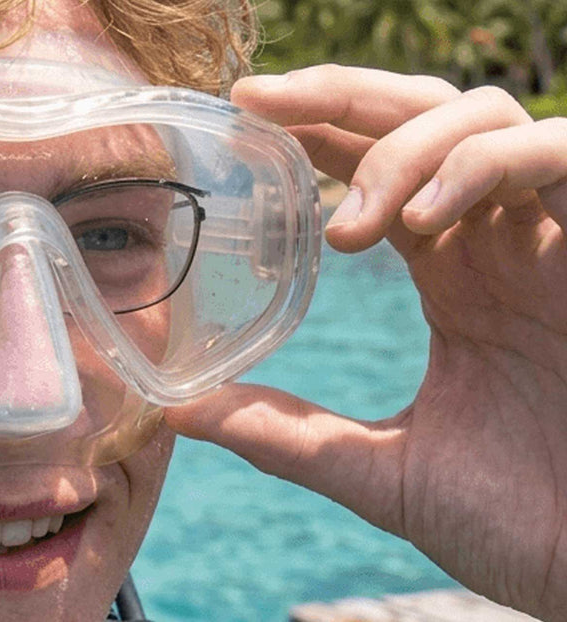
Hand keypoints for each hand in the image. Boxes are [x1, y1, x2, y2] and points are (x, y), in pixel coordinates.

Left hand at [165, 64, 566, 620]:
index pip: (377, 165)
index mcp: (453, 275)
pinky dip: (485, 164)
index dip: (314, 131)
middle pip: (419, 114)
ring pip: (484, 116)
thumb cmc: (527, 524)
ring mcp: (554, 241)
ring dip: (402, 149)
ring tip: (348, 230)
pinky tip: (424, 221)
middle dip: (336, 95)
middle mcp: (500, 242)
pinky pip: (560, 153)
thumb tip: (177, 408)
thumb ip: (286, 433)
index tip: (238, 120)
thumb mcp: (384, 474)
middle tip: (257, 103)